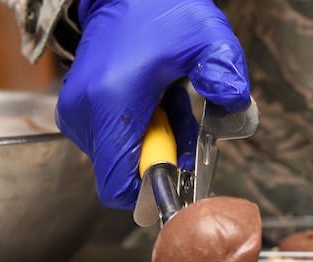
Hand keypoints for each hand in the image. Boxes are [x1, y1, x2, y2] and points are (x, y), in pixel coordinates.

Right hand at [55, 0, 250, 208]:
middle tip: (188, 127)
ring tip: (174, 107)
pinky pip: (117, 143)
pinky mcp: (81, 112)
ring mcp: (79, 114)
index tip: (184, 174)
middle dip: (166, 161)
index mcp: (111, 103)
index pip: (120, 187)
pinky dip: (146, 134)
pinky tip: (160, 105)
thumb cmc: (163, 12)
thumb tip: (233, 102)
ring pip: (125, 160)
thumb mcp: (207, 38)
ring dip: (159, 145)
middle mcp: (86, 114)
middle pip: (128, 175)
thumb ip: (223, 72)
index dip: (155, 193)